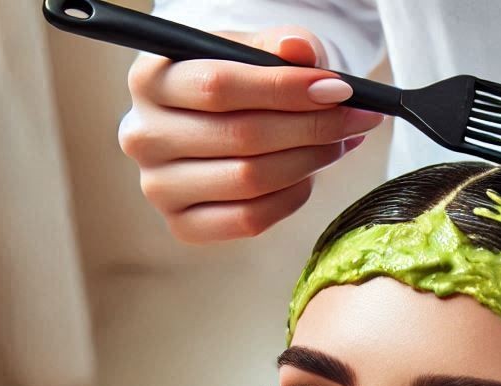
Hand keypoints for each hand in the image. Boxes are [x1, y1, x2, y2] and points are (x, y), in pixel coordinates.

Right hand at [117, 26, 384, 243]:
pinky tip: (308, 176)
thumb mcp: (253, 49)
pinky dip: (291, 197)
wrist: (213, 122)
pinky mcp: (183, 227)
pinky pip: (250, 219)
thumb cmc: (235, 80)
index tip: (340, 90)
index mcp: (148, 80)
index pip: (220, 86)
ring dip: (310, 162)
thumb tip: (300, 50)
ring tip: (341, 143)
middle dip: (312, 128)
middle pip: (242, 137)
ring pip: (251, 180)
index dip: (286, 90)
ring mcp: (160, 188)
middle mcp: (143, 136)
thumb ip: (279, 44)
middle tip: (357, 119)